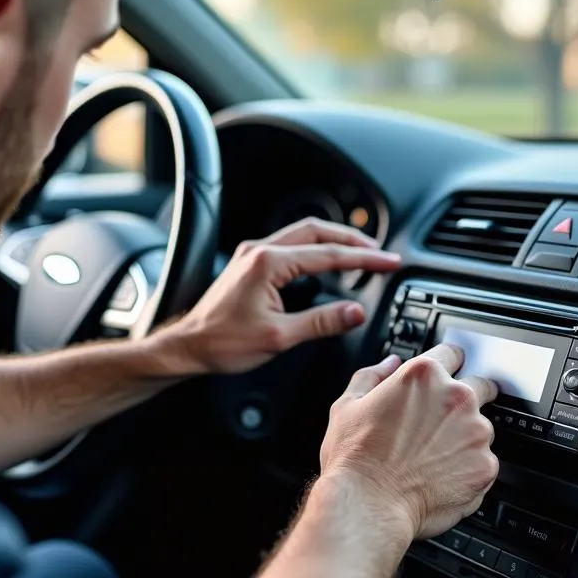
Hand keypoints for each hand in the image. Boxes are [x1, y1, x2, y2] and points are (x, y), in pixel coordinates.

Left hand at [171, 218, 401, 375]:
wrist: (188, 346)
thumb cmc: (222, 343)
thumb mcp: (279, 337)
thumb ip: (322, 321)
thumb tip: (356, 312)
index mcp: (268, 263)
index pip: (328, 254)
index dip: (364, 259)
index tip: (389, 261)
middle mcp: (260, 250)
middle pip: (317, 231)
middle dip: (353, 240)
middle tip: (381, 253)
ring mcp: (253, 254)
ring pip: (303, 234)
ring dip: (334, 241)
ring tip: (361, 252)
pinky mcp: (250, 263)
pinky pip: (290, 245)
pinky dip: (315, 249)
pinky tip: (327, 261)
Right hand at [319, 343, 498, 544]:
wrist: (367, 506)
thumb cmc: (354, 458)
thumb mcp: (347, 405)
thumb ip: (372, 375)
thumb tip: (389, 364)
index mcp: (423, 376)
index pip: (453, 353)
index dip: (448, 363)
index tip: (448, 374)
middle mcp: (456, 398)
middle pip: (480, 386)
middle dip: (467, 398)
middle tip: (442, 421)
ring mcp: (475, 433)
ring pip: (481, 428)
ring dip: (466, 437)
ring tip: (432, 458)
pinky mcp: (485, 467)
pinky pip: (483, 462)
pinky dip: (468, 469)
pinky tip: (440, 477)